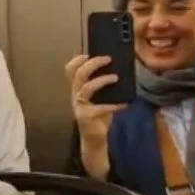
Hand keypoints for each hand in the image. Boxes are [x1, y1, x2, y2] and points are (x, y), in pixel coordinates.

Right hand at [66, 56, 125, 178]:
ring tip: (116, 78)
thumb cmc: (99, 117)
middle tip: (108, 59)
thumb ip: (104, 86)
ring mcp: (79, 107)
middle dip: (93, 64)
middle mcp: (75, 96)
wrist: (95, 141)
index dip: (78, 60)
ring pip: (86, 88)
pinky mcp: (86, 118)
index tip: (89, 53)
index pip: (70, 70)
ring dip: (102, 80)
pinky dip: (113, 104)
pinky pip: (99, 108)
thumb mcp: (100, 99)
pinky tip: (124, 104)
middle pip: (78, 74)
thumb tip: (119, 71)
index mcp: (78, 90)